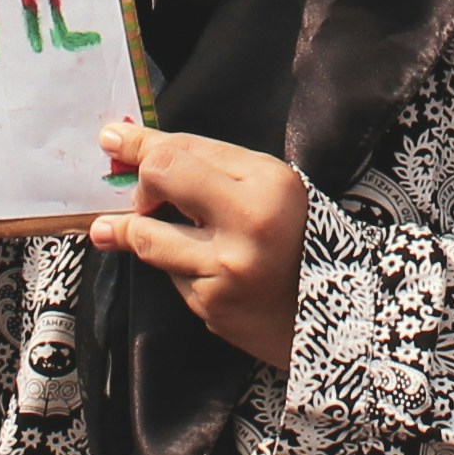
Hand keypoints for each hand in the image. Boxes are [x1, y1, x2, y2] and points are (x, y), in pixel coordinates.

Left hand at [92, 123, 304, 368]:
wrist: (341, 316)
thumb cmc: (306, 241)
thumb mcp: (275, 190)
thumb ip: (216, 169)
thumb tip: (145, 156)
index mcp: (269, 183)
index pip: (185, 151)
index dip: (141, 144)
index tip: (113, 138)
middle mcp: (247, 222)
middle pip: (160, 179)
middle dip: (136, 182)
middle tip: (131, 190)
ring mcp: (226, 269)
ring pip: (150, 238)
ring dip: (130, 230)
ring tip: (112, 229)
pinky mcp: (212, 306)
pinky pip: (173, 277)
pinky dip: (176, 267)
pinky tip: (195, 269)